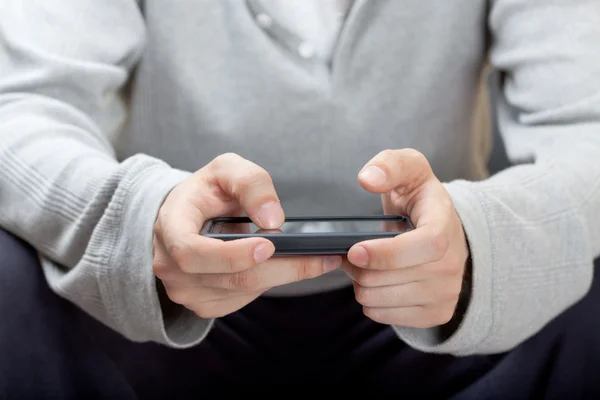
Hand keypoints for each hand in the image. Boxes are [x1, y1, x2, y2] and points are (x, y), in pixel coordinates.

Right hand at [152, 153, 340, 318]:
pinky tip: (279, 264)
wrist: (190, 216)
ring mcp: (184, 290)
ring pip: (242, 291)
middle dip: (280, 268)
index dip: (231, 255)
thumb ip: (251, 183)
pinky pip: (242, 299)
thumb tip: (272, 218)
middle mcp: (170, 265)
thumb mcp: (227, 169)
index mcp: (169, 227)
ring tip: (312, 257)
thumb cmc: (207, 191)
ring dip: (281, 275)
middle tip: (321, 257)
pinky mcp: (202, 304)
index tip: (269, 245)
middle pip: (229, 278)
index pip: (192, 252)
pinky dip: (268, 282)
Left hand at [343, 149, 469, 328]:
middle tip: (351, 253)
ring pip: (382, 299)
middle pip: (392, 278)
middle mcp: (453, 263)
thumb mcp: (409, 168)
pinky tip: (378, 281)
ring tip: (364, 265)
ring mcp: (447, 291)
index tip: (356, 251)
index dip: (387, 253)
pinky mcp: (438, 313)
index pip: (426, 246)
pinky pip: (386, 316)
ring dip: (361, 284)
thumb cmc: (420, 198)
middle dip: (359, 267)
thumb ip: (389, 165)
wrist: (442, 229)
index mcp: (445, 225)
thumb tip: (368, 178)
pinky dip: (371, 301)